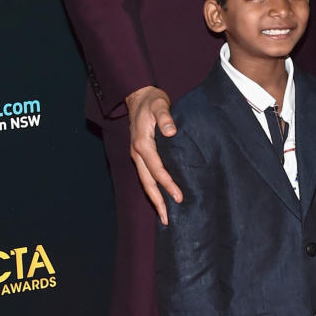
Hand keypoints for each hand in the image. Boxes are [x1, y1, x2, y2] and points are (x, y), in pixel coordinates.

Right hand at [126, 84, 181, 223]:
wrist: (139, 96)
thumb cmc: (151, 101)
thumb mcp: (159, 104)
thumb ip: (165, 117)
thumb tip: (170, 131)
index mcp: (143, 143)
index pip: (156, 169)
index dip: (167, 184)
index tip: (178, 197)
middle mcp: (137, 152)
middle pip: (147, 182)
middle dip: (157, 201)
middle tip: (166, 219)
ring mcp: (137, 155)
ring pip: (145, 182)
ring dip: (154, 199)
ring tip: (164, 216)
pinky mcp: (141, 155)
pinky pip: (146, 176)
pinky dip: (153, 189)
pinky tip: (161, 197)